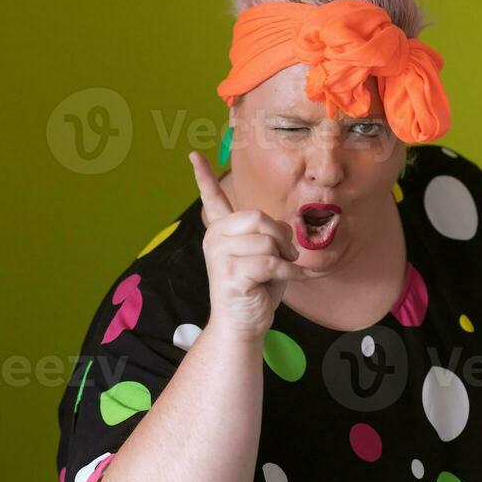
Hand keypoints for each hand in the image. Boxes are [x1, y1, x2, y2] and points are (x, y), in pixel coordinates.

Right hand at [188, 151, 310, 343]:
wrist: (244, 325)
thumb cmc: (257, 290)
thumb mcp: (266, 255)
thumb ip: (269, 234)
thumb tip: (281, 229)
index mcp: (221, 231)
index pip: (212, 198)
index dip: (203, 176)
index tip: (193, 155)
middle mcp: (215, 238)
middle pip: (260, 218)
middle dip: (281, 238)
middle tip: (286, 257)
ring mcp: (219, 255)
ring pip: (268, 241)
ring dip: (285, 258)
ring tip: (280, 272)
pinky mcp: (230, 273)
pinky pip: (271, 262)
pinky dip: (288, 273)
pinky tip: (288, 280)